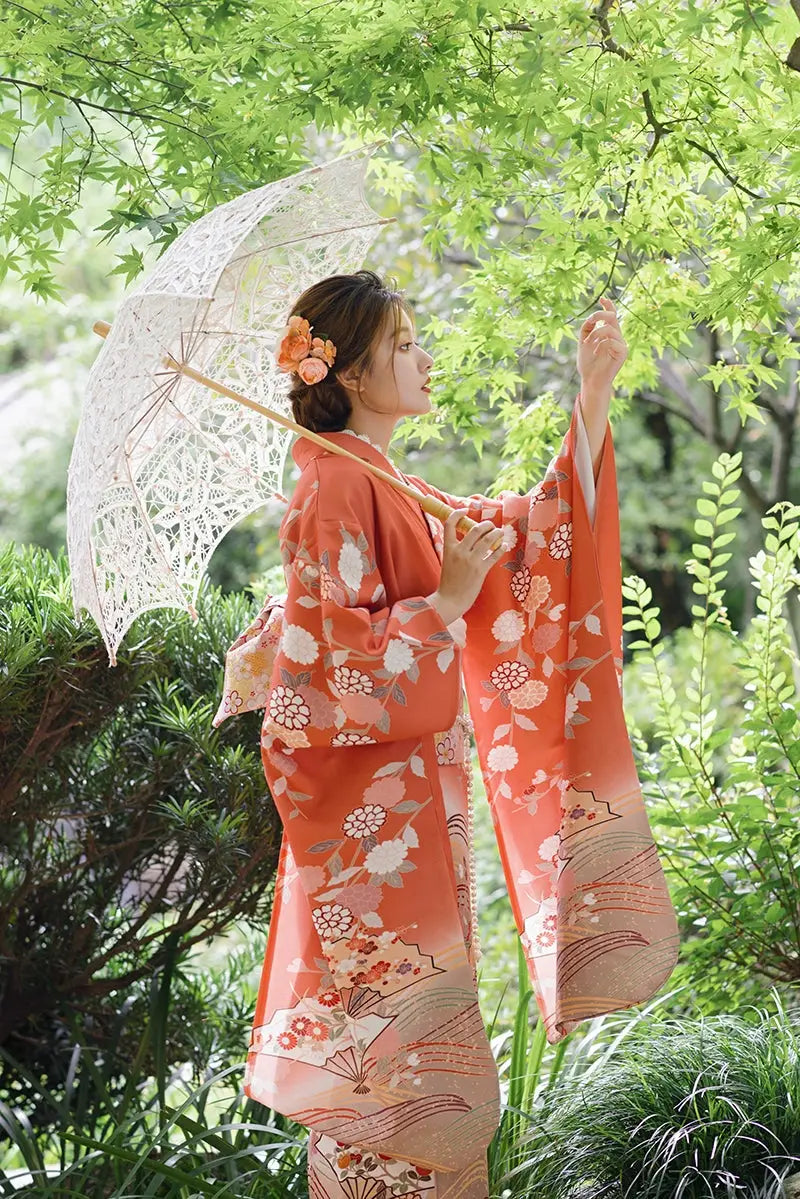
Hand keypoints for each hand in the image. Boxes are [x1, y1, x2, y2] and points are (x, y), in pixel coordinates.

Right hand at [428, 509, 505, 623]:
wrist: (450, 600)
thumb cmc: (449, 582)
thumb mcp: (448, 562)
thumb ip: (456, 550)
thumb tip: (468, 539)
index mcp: (448, 548)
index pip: (450, 524)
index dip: (457, 514)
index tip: (464, 510)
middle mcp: (459, 552)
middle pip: (475, 529)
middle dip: (486, 525)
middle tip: (490, 525)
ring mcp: (471, 561)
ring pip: (488, 539)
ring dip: (497, 533)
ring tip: (500, 532)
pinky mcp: (481, 570)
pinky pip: (494, 554)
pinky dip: (501, 548)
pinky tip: (504, 545)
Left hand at [577, 296, 627, 392]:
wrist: (590, 380)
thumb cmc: (587, 363)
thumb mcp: (583, 341)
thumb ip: (587, 328)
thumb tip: (593, 318)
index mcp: (608, 333)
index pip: (612, 315)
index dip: (608, 305)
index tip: (601, 298)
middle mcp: (617, 336)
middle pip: (612, 316)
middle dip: (598, 315)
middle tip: (589, 322)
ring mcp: (621, 344)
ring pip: (609, 328)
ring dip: (595, 334)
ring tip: (587, 343)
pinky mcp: (623, 352)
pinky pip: (612, 341)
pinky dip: (601, 345)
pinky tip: (595, 352)